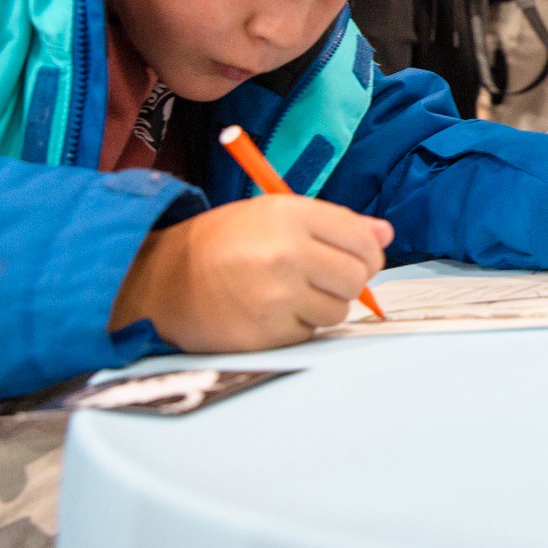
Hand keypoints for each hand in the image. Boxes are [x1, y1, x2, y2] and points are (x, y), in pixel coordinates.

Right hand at [108, 195, 391, 352]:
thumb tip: (385, 233)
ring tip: (290, 292)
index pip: (363, 239)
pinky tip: (272, 311)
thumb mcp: (273, 214)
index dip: (369, 252)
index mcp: (290, 215)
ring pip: (338, 309)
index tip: (358, 258)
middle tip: (323, 277)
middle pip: (357, 277)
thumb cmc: (223, 243)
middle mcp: (286, 254)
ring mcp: (277, 297)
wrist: (162, 280)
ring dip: (324, 305)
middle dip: (348, 280)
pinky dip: (300, 325)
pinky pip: (311, 333)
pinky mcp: (268, 334)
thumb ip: (334, 223)